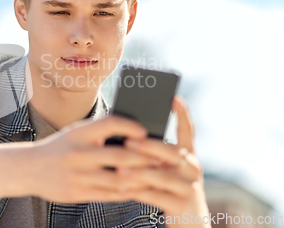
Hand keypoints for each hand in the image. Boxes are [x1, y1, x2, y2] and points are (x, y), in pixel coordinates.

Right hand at [26, 115, 159, 202]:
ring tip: (153, 175)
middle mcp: (78, 153)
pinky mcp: (76, 193)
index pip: (111, 123)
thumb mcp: (75, 132)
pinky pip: (109, 195)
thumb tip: (133, 132)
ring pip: (119, 179)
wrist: (29, 168)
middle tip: (160, 158)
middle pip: (121, 155)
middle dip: (144, 158)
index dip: (131, 126)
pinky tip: (136, 188)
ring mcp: (77, 175)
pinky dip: (126, 192)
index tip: (145, 131)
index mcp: (79, 133)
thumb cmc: (60, 147)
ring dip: (140, 178)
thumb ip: (99, 131)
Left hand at [118, 96, 209, 226]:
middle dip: (149, 146)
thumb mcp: (167, 171)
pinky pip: (158, 197)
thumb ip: (155, 156)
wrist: (190, 224)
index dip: (182, 114)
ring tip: (120, 170)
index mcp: (189, 156)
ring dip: (140, 171)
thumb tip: (127, 137)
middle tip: (128, 141)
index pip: (188, 131)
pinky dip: (139, 193)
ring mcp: (190, 188)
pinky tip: (123, 190)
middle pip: (172, 153)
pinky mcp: (182, 206)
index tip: (174, 97)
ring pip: (163, 176)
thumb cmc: (169, 190)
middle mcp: (193, 169)